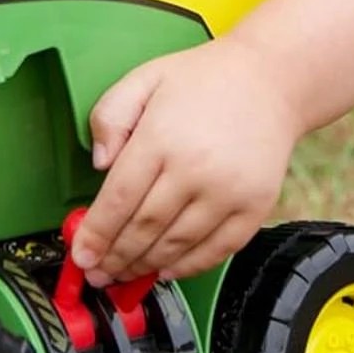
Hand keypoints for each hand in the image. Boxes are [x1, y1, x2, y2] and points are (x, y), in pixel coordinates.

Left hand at [73, 38, 300, 283]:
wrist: (271, 80)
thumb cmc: (204, 80)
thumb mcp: (144, 79)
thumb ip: (109, 117)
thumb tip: (99, 164)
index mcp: (161, 137)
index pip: (118, 199)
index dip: (96, 234)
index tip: (82, 255)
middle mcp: (195, 168)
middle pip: (144, 228)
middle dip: (115, 257)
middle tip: (98, 274)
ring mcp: (228, 192)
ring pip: (176, 245)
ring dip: (146, 266)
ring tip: (125, 273)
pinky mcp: (254, 207)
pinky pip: (216, 251)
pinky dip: (188, 267)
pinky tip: (167, 269)